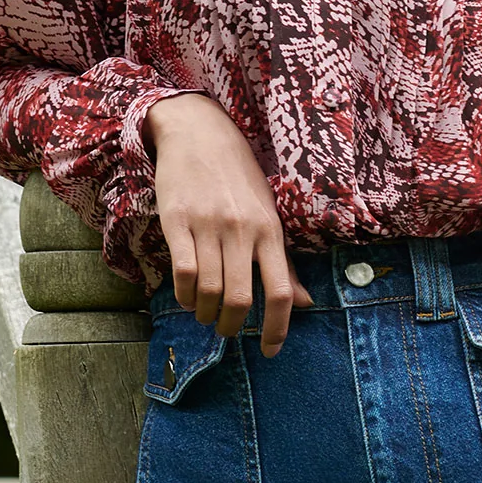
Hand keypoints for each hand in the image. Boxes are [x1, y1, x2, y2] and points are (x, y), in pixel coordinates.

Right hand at [147, 93, 311, 353]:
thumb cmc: (239, 178)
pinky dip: (185, 295)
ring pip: (209, 290)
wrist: (199, 132)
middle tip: (228, 330)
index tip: (270, 351)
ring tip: (206, 315)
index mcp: (270, 230)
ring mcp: (208, 225)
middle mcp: (242, 229)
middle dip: (233, 326)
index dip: (276, 328)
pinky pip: (183, 271)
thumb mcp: (268, 215)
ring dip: (206, 313)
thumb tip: (304, 303)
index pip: (280, 291)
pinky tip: (188, 297)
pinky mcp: (177, 221)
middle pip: (240, 297)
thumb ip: (283, 263)